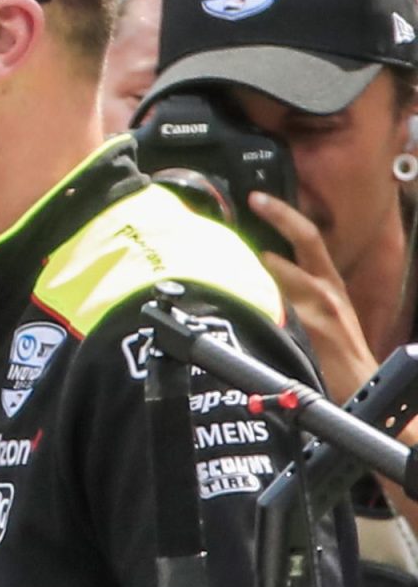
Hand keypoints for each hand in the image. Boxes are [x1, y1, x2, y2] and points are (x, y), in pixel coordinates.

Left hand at [248, 191, 376, 402]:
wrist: (360, 388)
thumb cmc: (334, 352)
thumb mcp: (322, 313)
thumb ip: (295, 289)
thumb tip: (259, 267)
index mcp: (329, 283)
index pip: (309, 237)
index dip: (284, 214)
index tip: (258, 198)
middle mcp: (327, 289)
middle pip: (305, 240)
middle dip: (278, 216)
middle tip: (250, 201)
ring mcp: (318, 308)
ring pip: (281, 271)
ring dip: (254, 261)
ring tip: (226, 252)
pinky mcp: (308, 330)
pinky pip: (274, 306)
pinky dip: (254, 297)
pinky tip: (234, 295)